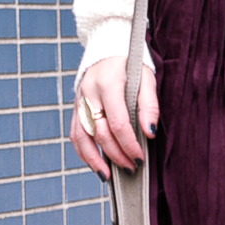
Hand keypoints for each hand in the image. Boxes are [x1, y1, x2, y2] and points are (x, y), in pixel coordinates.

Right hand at [69, 55, 159, 179]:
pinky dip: (84, 152)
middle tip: (132, 167)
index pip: (117, 122)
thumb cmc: (131, 64)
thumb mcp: (146, 78)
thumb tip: (149, 132)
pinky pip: (75, 134)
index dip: (129, 144)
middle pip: (100, 132)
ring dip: (94, 159)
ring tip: (108, 176)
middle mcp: (89, 93)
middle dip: (116, 154)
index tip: (140, 158)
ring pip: (81, 136)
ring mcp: (79, 101)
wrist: (108, 48)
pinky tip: (96, 165)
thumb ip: (149, 105)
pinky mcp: (76, 107)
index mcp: (107, 84)